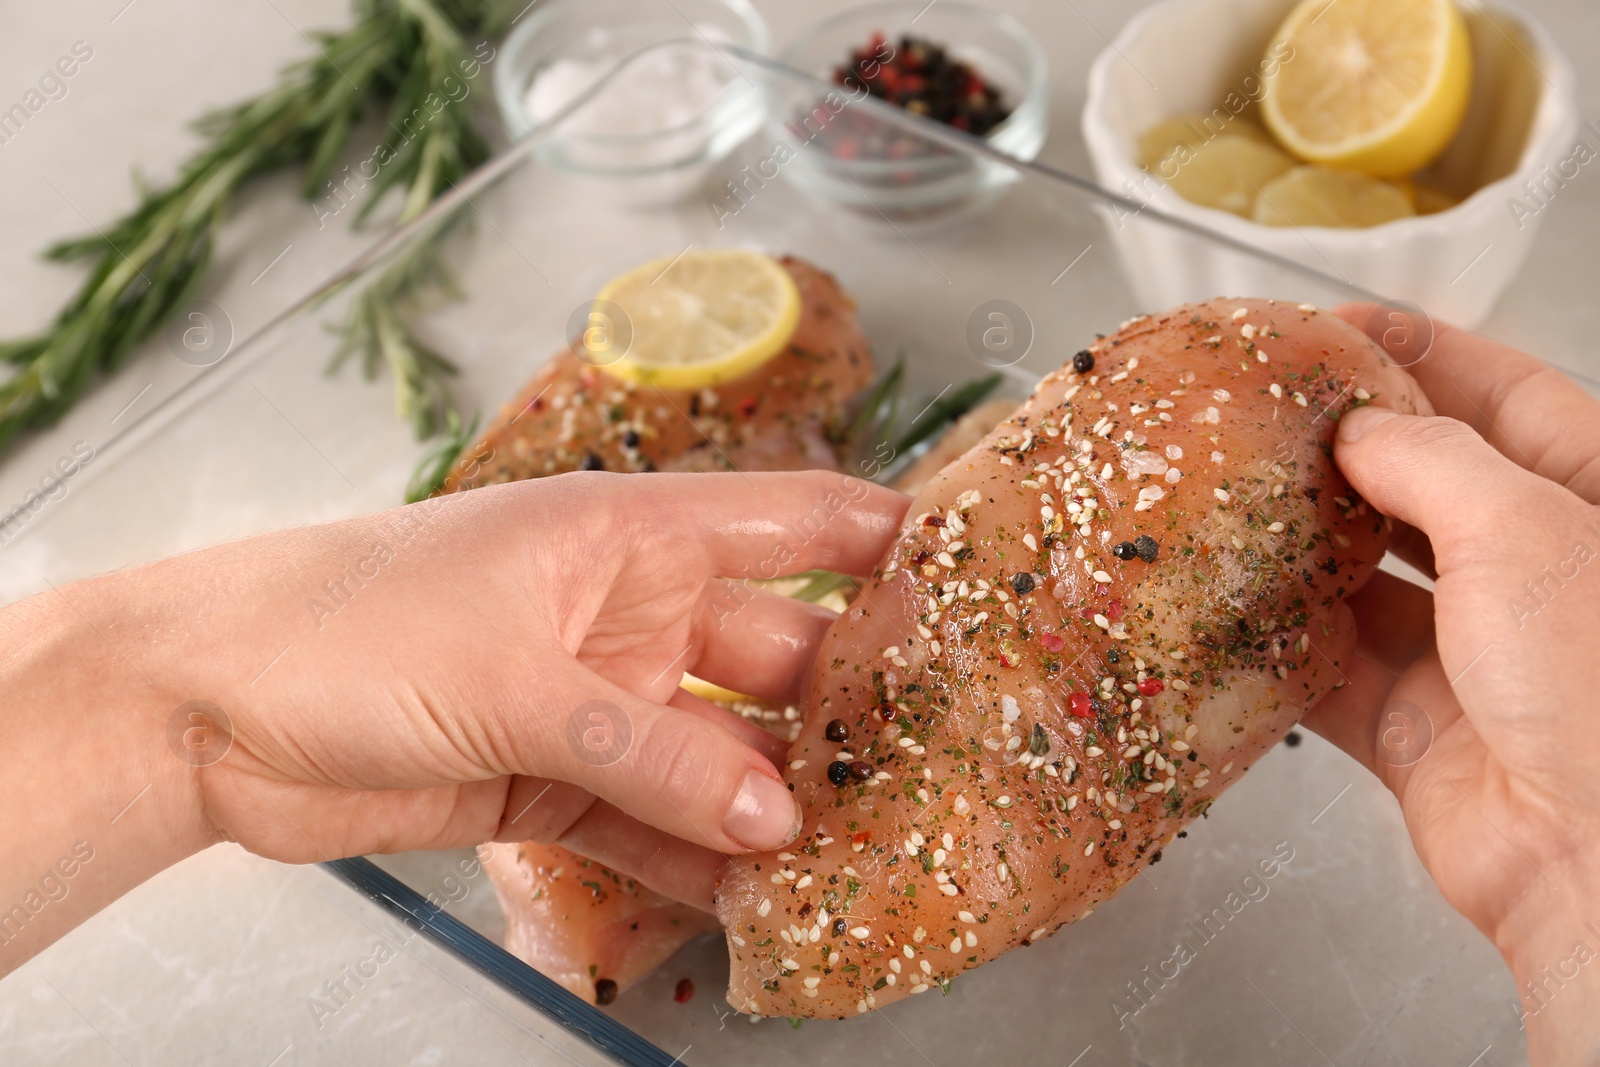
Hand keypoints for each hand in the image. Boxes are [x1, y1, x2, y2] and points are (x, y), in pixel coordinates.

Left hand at [0, 471, 906, 969]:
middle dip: (838, 708)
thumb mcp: (518, 678)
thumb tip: (773, 818)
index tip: (968, 575)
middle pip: (767, 655)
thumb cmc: (351, 624)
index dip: (880, 542)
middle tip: (923, 759)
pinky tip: (755, 892)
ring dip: (771, 798)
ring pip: (713, 751)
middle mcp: (625, 612)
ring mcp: (591, 698)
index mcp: (627, 534)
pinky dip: (696, 856)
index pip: (787, 522)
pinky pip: (649, 819)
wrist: (207, 710)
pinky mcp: (549, 778)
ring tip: (854, 846)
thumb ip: (651, 753)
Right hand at [1303, 307, 1599, 1065]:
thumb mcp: (1521, 526)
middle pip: (1426, 485)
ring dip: (1301, 549)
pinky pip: (1333, 674)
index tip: (1331, 328)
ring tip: (1227, 502)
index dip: (1416, 353)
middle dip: (1344, 453)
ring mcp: (1477, 656)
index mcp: (1593, 503)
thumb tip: (1358, 426)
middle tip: (1258, 416)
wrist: (1599, 861)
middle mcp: (1539, 574)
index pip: (1503, 396)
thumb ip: (1428, 458)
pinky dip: (1283, 647)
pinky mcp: (1418, 730)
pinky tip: (1232, 612)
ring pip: (1368, 581)